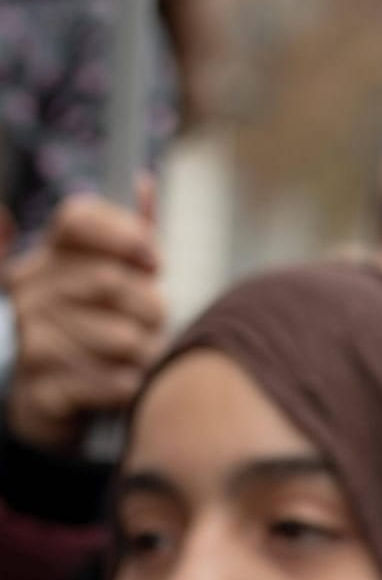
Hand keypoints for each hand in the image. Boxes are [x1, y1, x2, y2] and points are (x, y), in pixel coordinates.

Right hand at [3, 191, 165, 455]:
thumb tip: (144, 181)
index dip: (126, 234)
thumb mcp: (112, 278)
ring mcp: (29, 339)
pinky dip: (131, 385)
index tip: (154, 261)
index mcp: (49, 256)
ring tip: (133, 355)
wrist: (53, 398)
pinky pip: (115, 381)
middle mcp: (29, 291)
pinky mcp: (40, 388)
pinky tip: (119, 384)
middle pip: (114, 282)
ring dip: (145, 351)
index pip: (79, 218)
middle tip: (151, 323)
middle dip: (151, 309)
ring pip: (123, 338)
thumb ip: (131, 236)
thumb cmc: (95, 327)